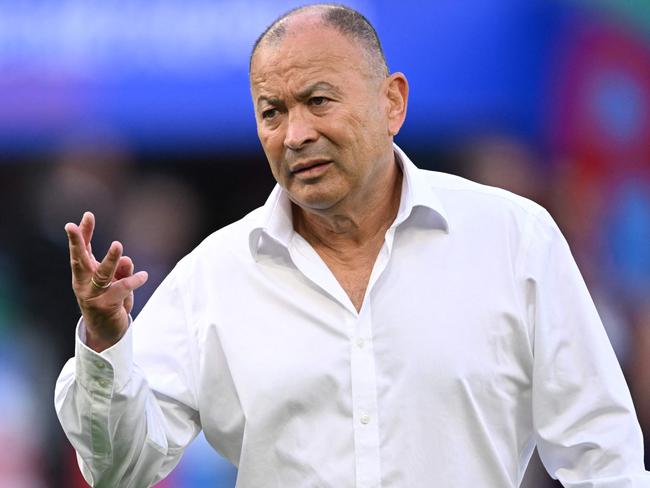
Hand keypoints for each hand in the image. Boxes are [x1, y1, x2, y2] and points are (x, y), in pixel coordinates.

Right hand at [65, 212, 147, 351]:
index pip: (81, 250)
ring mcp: (92, 294)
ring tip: (118, 245)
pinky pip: (122, 288)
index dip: (83, 233)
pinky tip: (144, 276)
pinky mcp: (105, 305)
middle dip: (76, 241)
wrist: (107, 333)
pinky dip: (134, 280)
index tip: (87, 216)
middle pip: (79, 259)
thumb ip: (121, 269)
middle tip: (72, 225)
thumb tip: (127, 259)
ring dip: (110, 259)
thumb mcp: (115, 282)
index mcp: (83, 274)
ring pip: (102, 274)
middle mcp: (83, 283)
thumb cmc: (110, 302)